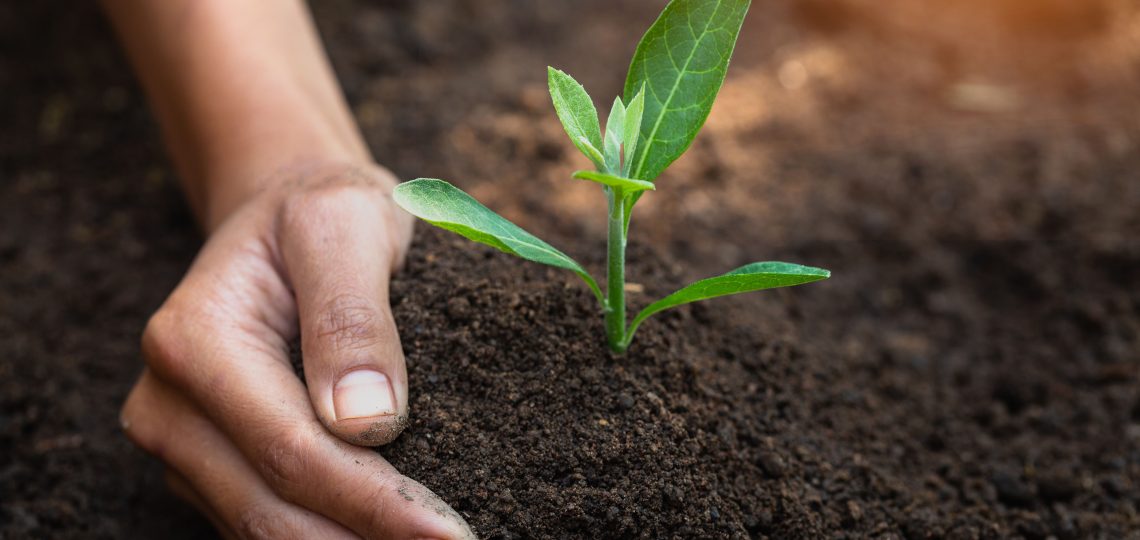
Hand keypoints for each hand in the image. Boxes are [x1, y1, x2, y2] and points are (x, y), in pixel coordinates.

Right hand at [121, 162, 471, 538]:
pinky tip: (385, 536)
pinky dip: (327, 536)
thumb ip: (353, 314)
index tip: (452, 534)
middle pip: (273, 510)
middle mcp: (167, 404)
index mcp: (193, 342)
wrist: (282, 210)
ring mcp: (182, 440)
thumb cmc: (322, 210)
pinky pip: (263, 519)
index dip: (375, 504)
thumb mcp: (345, 223)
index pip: (294, 451)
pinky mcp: (208, 463)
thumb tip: (367, 422)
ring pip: (263, 530)